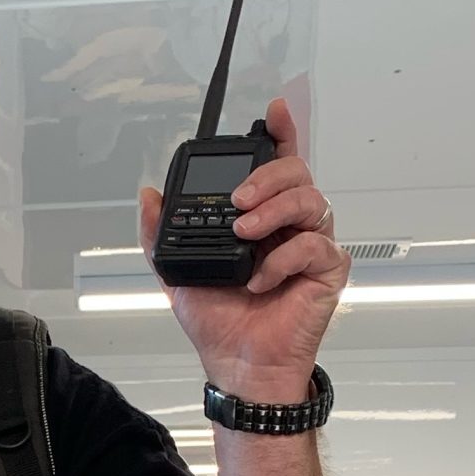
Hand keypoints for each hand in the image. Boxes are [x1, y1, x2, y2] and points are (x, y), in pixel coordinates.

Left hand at [138, 97, 347, 398]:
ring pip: (311, 201)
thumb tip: (148, 196)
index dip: (281, 132)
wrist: (238, 364)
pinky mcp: (327, 271)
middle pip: (297, 173)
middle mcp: (290, 225)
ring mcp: (311, 246)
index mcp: (262, 217)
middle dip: (267, 177)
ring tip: (244, 234)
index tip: (273, 111)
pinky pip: (315, 246)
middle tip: (238, 201)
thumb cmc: (219, 321)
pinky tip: (259, 279)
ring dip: (274, 211)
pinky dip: (282, 258)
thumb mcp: (177, 271)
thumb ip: (161, 233)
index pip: (277, 164)